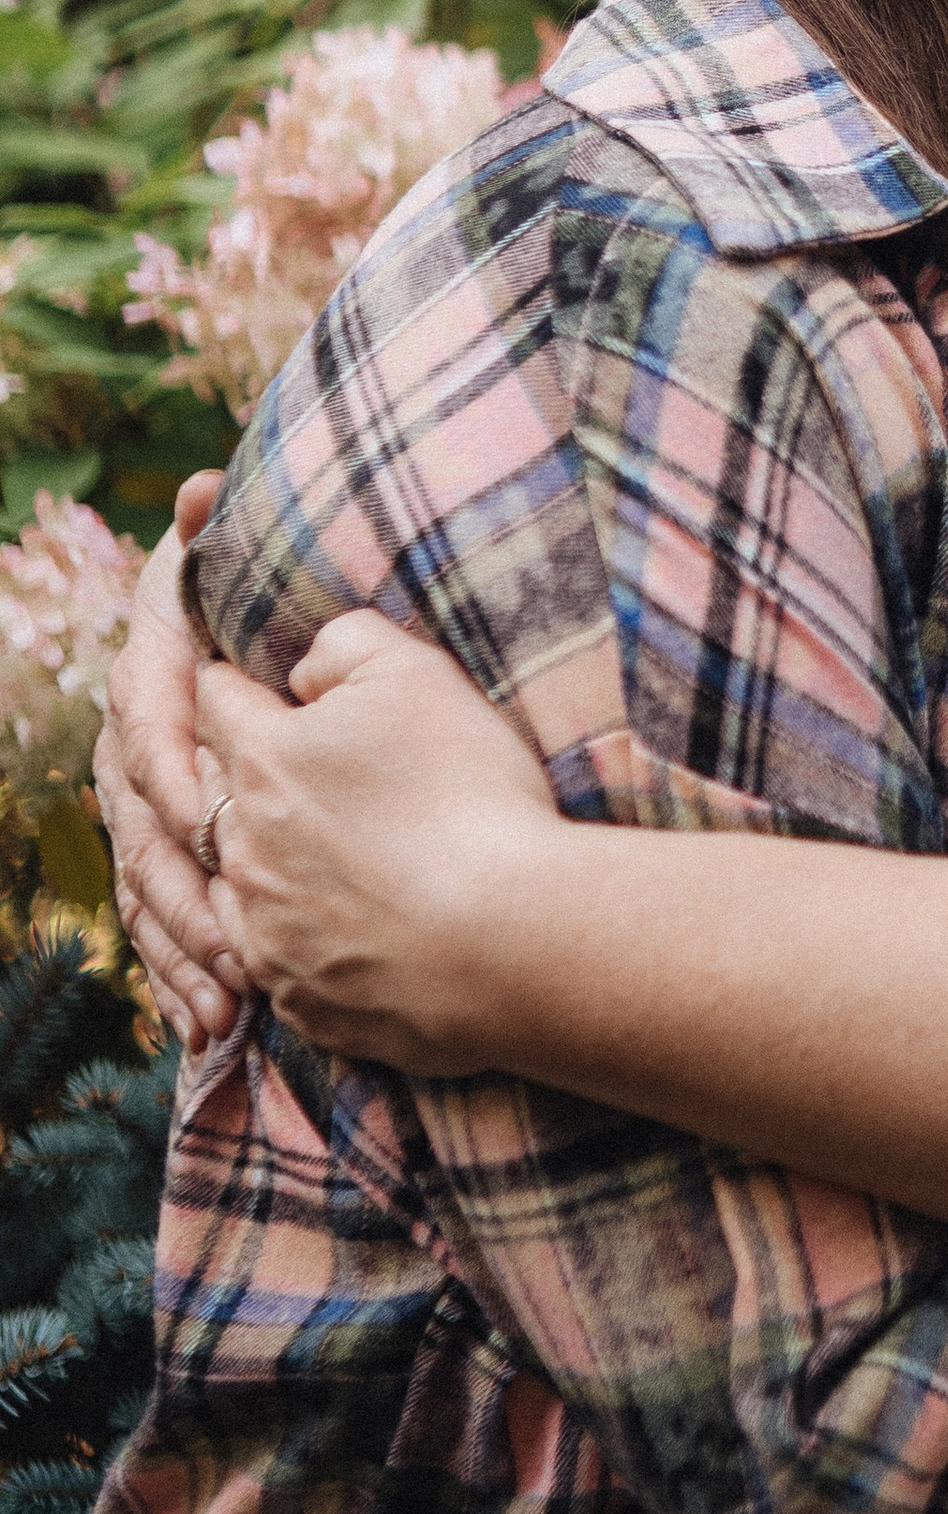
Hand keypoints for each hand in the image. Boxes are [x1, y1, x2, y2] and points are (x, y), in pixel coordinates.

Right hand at [97, 469, 238, 1049]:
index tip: (208, 808)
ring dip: (183, 951)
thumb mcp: (233, 565)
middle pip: (144, 831)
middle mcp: (134, 751)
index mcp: (149, 680)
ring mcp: (145, 812)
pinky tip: (208, 1025)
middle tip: (232, 942)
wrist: (243, 631)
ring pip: (150, 890)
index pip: (147, 725)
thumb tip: (200, 487)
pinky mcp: (169, 857)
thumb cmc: (248, 597)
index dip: (169, 767)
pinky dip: (180, 976)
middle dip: (184, 892)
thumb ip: (213, 533)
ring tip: (228, 1006)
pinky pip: (162, 924)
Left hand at [196, 610, 560, 1073]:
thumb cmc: (470, 792)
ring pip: (231, 880)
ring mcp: (263, 931)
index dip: (239, 682)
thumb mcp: (418, 673)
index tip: (263, 683)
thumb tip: (302, 670)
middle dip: (239, 770)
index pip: (215, 701)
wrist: (512, 937)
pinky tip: (339, 924)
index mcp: (263, 760)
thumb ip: (345, 643)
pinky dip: (290, 934)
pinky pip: (269, 957)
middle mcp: (242, 848)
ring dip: (259, 859)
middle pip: (210, 791)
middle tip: (292, 764)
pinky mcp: (296, 999)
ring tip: (316, 852)